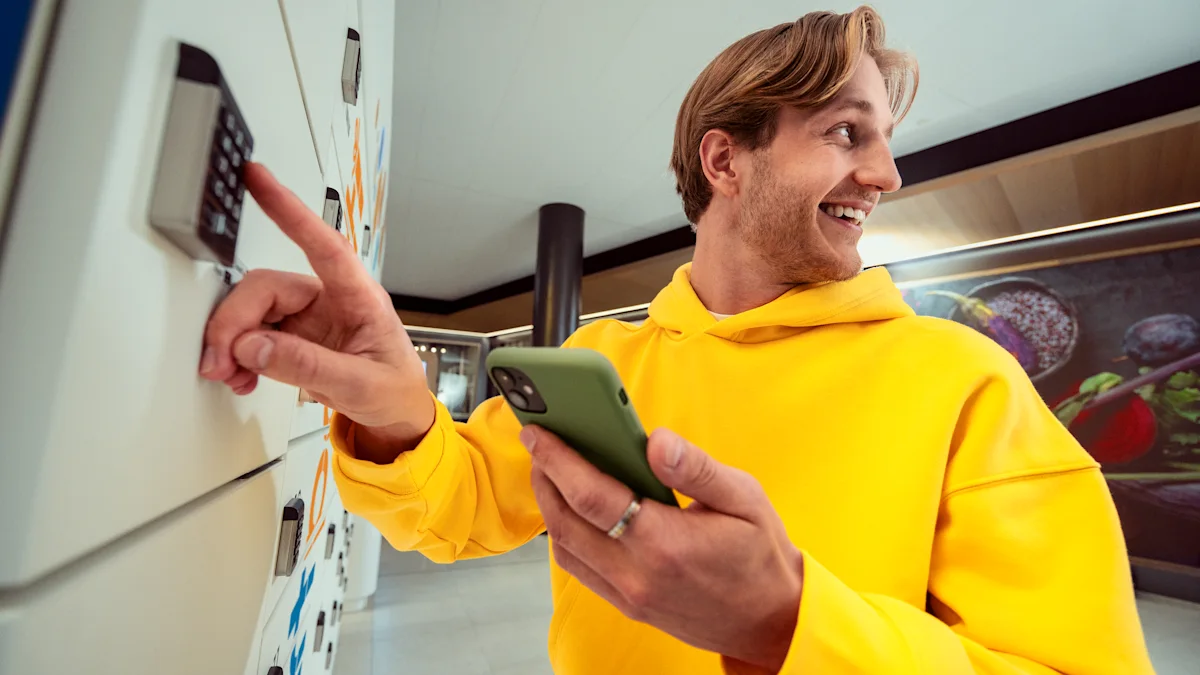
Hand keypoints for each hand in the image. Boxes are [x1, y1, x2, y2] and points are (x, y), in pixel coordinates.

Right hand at [199, 163, 433, 458]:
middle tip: (220, 360)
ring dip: (232, 343)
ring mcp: (308, 316)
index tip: (257, 177)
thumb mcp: (360, 385)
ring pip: (252, 311)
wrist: (397, 414)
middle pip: (265, 288)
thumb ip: (308, 366)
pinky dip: (238, 356)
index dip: (289, 209)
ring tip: (231, 375)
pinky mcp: (292, 336)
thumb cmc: (394, 390)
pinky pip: (251, 334)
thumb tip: (253, 347)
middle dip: (234, 322)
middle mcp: (329, 299)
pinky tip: (242, 376)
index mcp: (358, 297)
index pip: (322, 244)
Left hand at [522, 426, 803, 671]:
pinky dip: (565, 534)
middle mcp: (637, 573)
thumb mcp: (744, 498)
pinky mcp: (627, 605)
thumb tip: (656, 440)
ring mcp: (628, 594)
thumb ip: (696, 468)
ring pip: (564, 547)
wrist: (770, 620)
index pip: (590, 496)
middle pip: (564, 521)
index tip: (539, 432)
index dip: (558, 459)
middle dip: (544, 477)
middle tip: (538, 443)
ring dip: (549, 506)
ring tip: (551, 470)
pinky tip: (573, 507)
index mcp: (665, 542)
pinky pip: (578, 568)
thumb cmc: (761, 554)